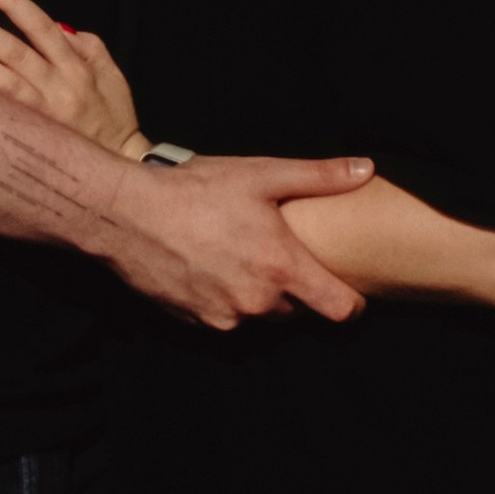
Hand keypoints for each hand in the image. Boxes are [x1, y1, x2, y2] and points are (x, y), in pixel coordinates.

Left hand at [0, 0, 143, 158]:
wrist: (118, 164)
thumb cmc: (112, 115)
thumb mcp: (111, 73)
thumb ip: (86, 44)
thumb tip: (55, 25)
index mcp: (77, 68)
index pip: (42, 27)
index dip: (15, 4)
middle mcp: (58, 89)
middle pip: (16, 54)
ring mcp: (43, 116)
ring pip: (5, 85)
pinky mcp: (32, 138)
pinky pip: (3, 113)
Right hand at [100, 149, 376, 330]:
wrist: (127, 215)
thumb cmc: (195, 190)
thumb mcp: (260, 174)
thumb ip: (319, 176)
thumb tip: (366, 170)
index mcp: (281, 267)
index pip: (341, 310)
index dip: (353, 302)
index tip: (349, 289)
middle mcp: (258, 302)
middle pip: (299, 312)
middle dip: (297, 290)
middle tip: (280, 256)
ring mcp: (226, 318)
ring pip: (262, 317)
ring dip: (261, 296)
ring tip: (242, 257)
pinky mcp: (198, 323)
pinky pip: (228, 319)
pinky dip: (228, 301)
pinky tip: (213, 267)